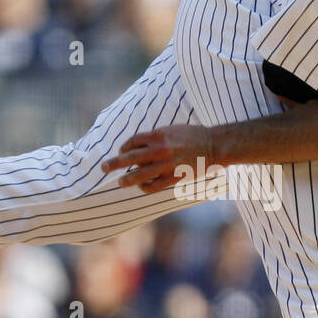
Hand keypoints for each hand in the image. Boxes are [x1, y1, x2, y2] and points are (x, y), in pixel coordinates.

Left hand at [101, 125, 218, 193]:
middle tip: (103, 168)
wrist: (214, 145)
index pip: (133, 141)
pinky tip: (141, 187)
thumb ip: (155, 138)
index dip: (124, 147)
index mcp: (159, 135)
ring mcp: (167, 164)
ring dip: (127, 179)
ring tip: (120, 183)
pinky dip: (145, 187)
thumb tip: (138, 147)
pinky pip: (155, 185)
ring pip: (141, 174)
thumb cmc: (192, 136)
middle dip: (115, 163)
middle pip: (131, 157)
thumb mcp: (172, 130)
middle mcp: (161, 149)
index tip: (120, 152)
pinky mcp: (176, 176)